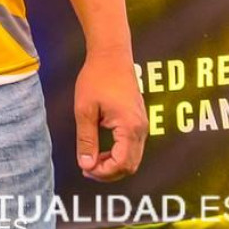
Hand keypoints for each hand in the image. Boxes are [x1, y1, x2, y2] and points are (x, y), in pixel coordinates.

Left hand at [73, 52, 147, 180]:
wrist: (111, 56)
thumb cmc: (97, 79)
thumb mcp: (85, 110)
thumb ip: (87, 140)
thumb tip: (86, 165)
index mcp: (130, 128)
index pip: (122, 164)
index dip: (104, 172)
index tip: (85, 169)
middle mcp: (141, 130)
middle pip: (130, 165)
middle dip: (109, 172)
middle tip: (86, 169)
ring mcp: (143, 125)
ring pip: (133, 158)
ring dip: (113, 164)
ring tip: (90, 161)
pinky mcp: (139, 121)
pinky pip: (132, 147)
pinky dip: (118, 154)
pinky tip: (100, 150)